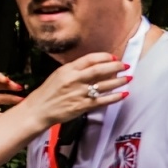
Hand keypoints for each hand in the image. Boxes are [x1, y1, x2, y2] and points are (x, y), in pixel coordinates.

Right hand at [14, 52, 130, 132]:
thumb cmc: (49, 92)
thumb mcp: (59, 75)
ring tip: (129, 78)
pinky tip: (124, 94)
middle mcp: (74, 80)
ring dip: (119, 81)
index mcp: (68, 70)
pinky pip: (103, 101)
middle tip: (126, 66)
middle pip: (100, 70)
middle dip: (116, 67)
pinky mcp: (83, 106)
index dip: (105, 57)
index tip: (114, 57)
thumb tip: (95, 65)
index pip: (90, 59)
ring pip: (104, 85)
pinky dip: (115, 97)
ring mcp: (79, 93)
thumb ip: (75, 70)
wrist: (38, 110)